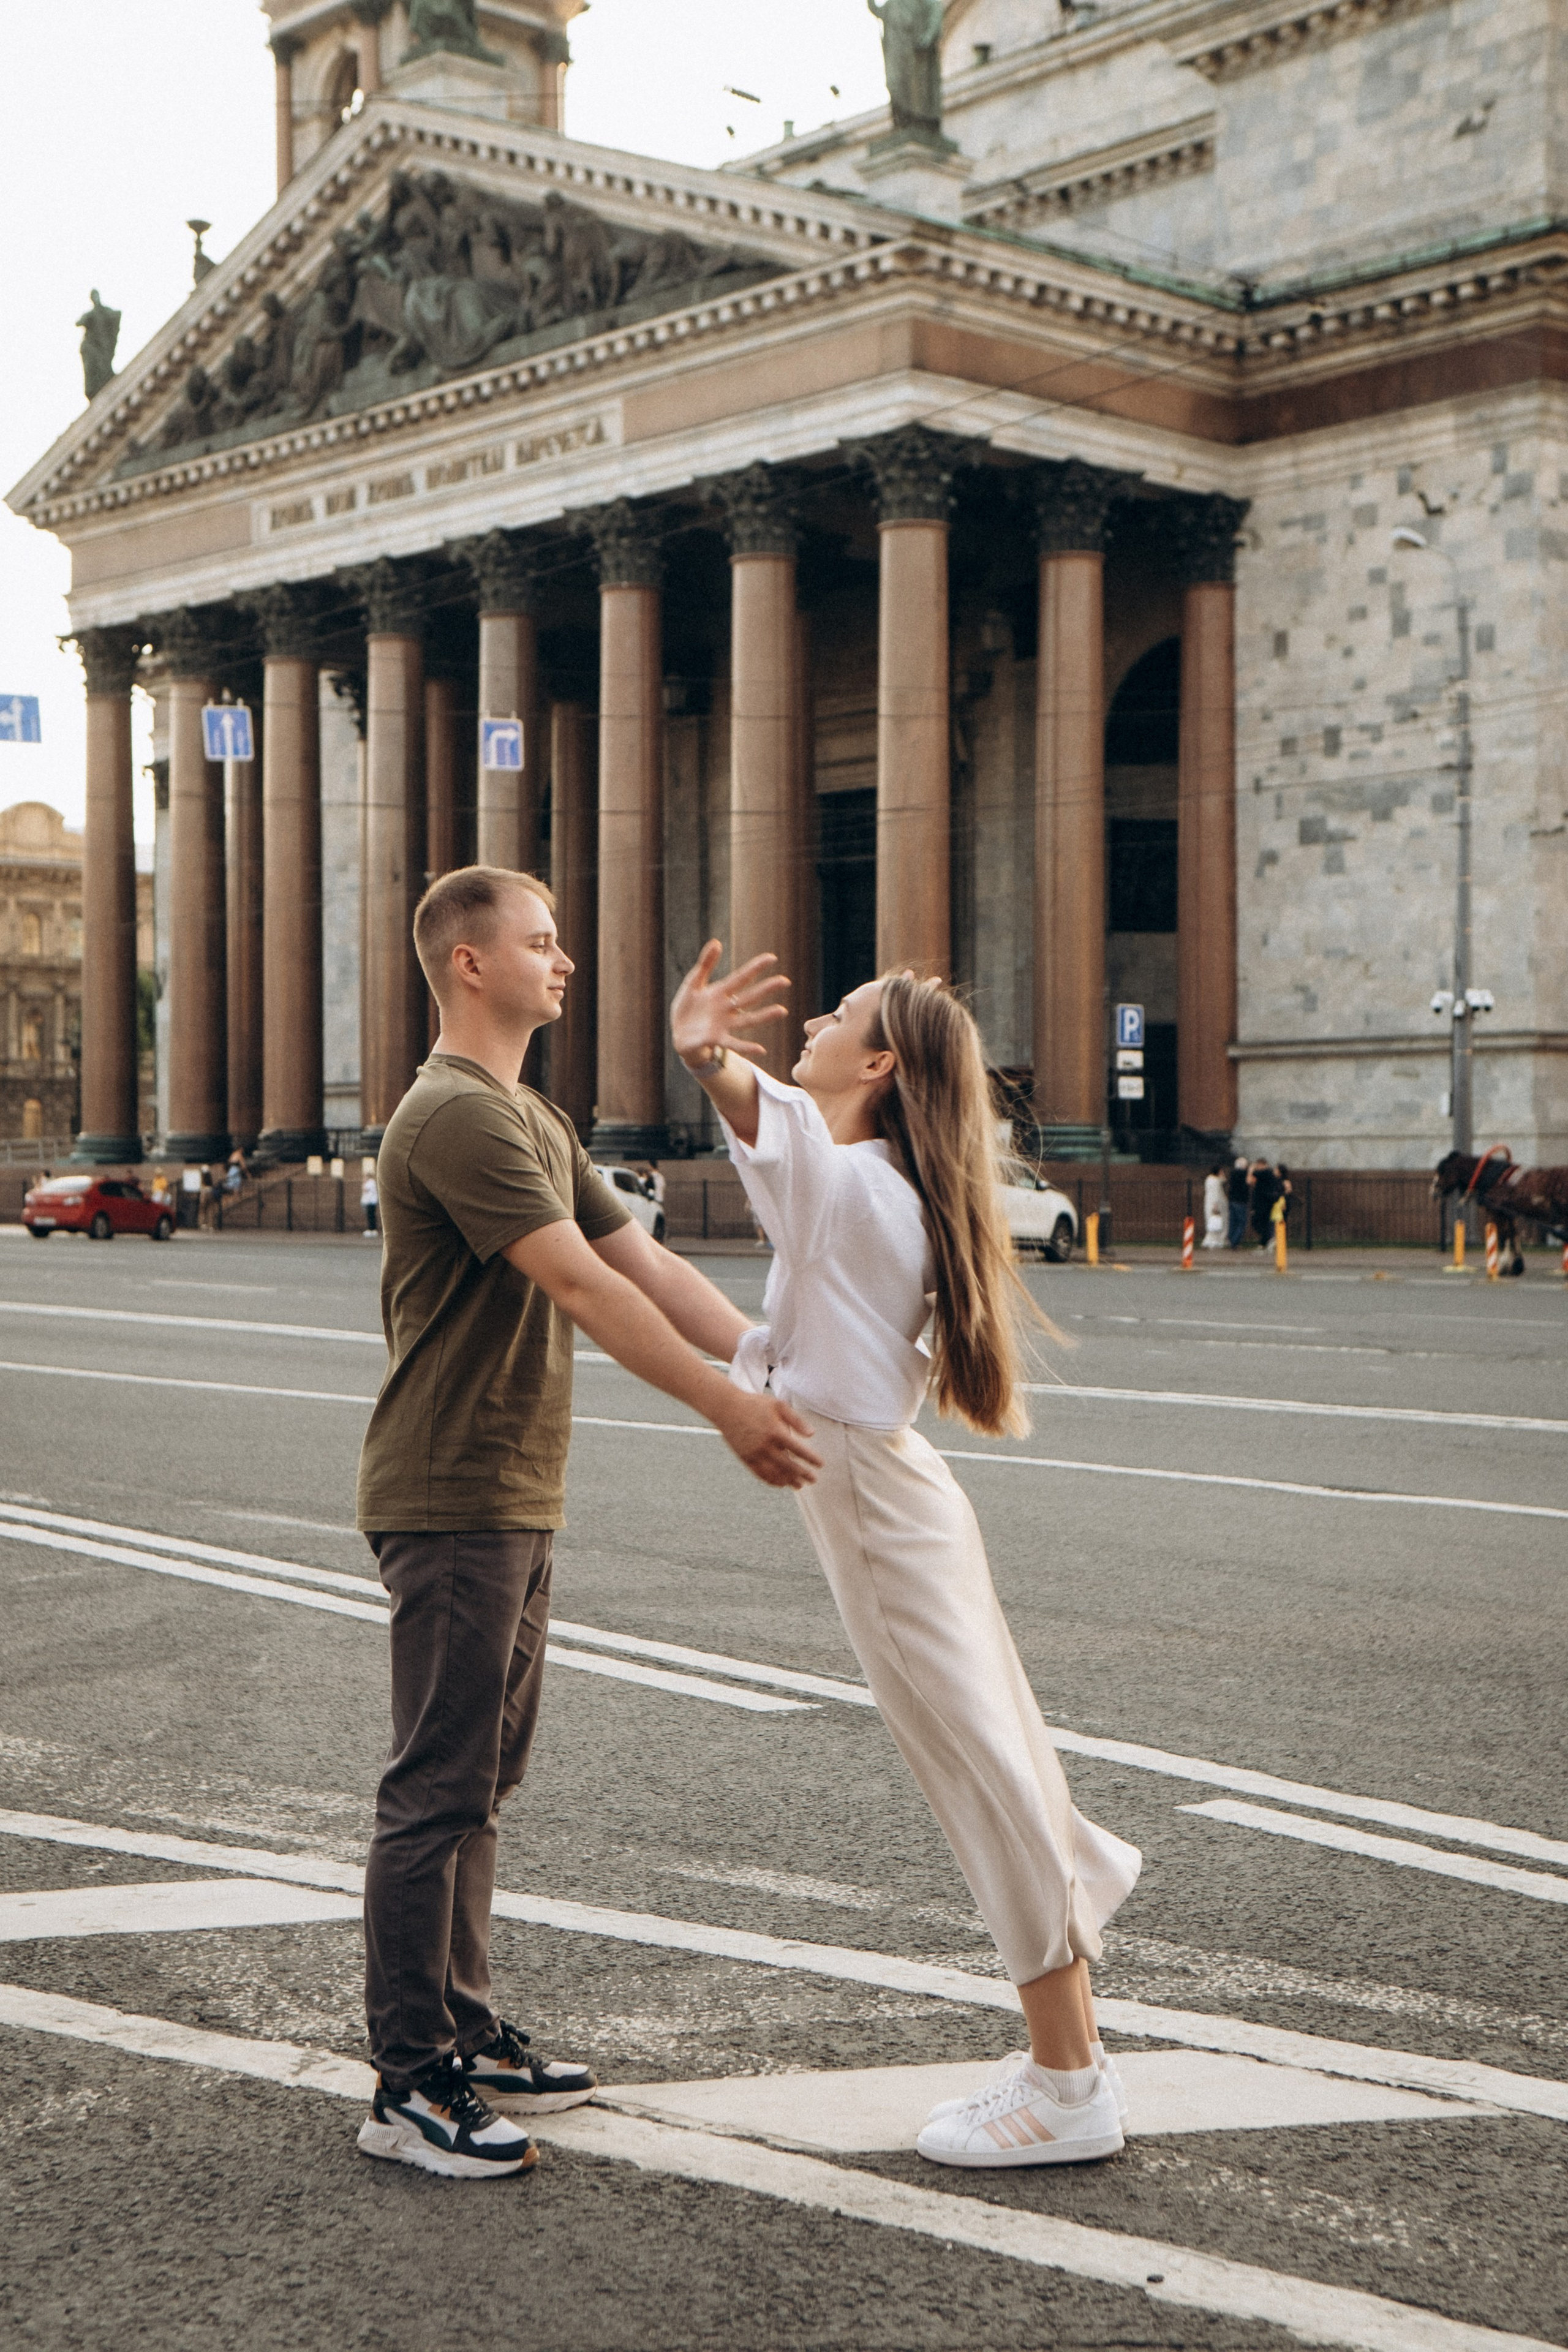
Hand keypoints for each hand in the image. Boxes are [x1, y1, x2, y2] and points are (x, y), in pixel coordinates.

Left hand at [671, 940, 787, 1069]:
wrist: (678, 1033)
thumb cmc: (687, 1008)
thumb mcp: (693, 983)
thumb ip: (705, 964)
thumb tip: (717, 942)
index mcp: (721, 992)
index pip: (741, 978)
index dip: (755, 968)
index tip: (772, 958)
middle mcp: (726, 1008)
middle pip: (750, 997)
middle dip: (766, 989)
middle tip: (785, 981)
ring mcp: (724, 1024)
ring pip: (748, 1019)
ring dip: (765, 1015)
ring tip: (782, 1011)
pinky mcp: (716, 1038)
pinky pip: (734, 1043)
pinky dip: (747, 1047)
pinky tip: (761, 1049)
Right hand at [713, 1388, 820, 1489]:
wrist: (727, 1408)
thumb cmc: (755, 1404)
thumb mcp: (778, 1405)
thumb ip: (796, 1420)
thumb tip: (812, 1434)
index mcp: (775, 1431)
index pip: (798, 1450)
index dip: (811, 1458)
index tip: (821, 1464)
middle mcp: (765, 1445)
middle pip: (788, 1465)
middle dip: (802, 1474)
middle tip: (813, 1480)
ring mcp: (754, 1453)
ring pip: (774, 1473)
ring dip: (788, 1481)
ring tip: (799, 1485)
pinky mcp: (745, 1458)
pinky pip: (760, 1474)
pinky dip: (772, 1481)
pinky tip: (781, 1484)